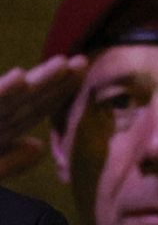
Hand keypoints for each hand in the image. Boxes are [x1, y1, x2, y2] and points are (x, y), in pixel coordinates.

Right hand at [0, 55, 87, 178]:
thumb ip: (11, 162)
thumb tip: (37, 146)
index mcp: (1, 132)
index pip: (34, 110)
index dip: (59, 93)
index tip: (83, 75)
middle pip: (28, 99)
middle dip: (57, 80)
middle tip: (84, 61)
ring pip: (12, 97)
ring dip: (37, 81)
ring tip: (62, 63)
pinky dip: (2, 91)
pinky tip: (19, 78)